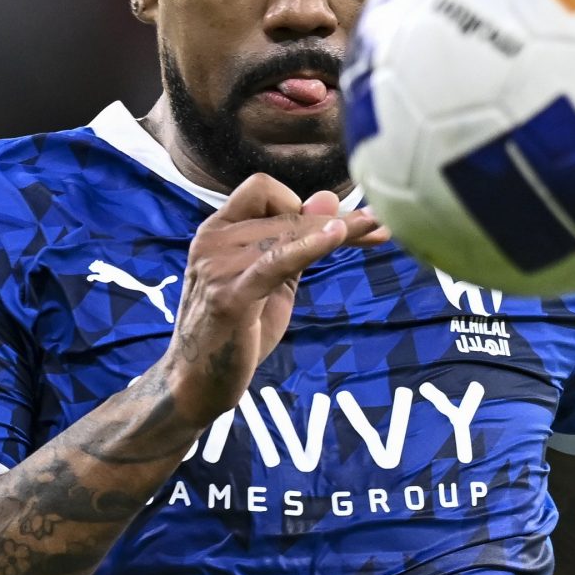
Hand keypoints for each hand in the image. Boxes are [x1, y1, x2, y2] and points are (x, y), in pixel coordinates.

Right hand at [155, 174, 352, 425]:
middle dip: (337, 221)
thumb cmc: (234, 334)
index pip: (263, 190)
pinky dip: (310, 246)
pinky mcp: (231, 297)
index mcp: (216, 232)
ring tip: (377, 231)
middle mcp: (213, 241)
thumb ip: (296, 243)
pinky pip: (277, 261)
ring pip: (289, 233)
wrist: (195, 385)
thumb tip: (330, 199)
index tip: (338, 226)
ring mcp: (218, 267)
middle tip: (379, 225)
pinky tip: (337, 236)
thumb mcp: (270, 282)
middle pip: (286, 213)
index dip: (301, 202)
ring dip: (338, 233)